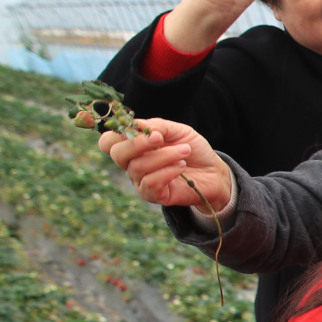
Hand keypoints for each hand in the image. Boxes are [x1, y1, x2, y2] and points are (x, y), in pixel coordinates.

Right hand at [97, 118, 234, 216]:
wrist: (213, 172)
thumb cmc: (192, 149)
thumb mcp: (177, 131)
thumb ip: (156, 126)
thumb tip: (137, 126)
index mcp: (133, 146)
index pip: (108, 142)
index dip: (117, 133)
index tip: (140, 127)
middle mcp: (132, 164)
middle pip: (118, 154)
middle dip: (138, 144)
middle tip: (160, 138)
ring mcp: (141, 181)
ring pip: (138, 167)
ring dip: (163, 156)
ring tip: (184, 151)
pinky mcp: (153, 195)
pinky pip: (150, 183)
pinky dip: (167, 172)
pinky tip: (181, 166)